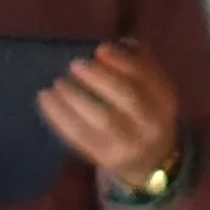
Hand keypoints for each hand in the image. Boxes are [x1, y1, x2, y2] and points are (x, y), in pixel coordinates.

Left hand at [41, 38, 188, 192]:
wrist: (151, 161)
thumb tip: (105, 50)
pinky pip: (79, 136)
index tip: (99, 49)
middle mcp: (150, 124)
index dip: (122, 61)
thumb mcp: (151, 90)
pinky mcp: (105, 157)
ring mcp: (128, 144)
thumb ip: (136, 65)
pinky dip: (59, 116)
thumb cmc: (144, 113)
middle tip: (74, 64)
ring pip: (102, 119)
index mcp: (164, 101)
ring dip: (75, 97)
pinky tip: (45, 98)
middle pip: (127, 97)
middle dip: (99, 77)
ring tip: (57, 83)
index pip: (146, 77)